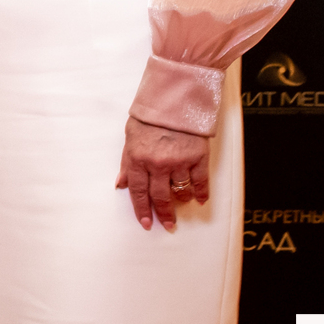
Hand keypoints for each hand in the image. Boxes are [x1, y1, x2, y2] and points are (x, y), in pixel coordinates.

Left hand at [115, 116, 210, 231]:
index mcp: (137, 158)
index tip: (145, 223)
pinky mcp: (197, 157)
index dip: (141, 210)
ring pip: (180, 191)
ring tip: (182, 206)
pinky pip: (200, 181)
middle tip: (167, 225)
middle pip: (160, 197)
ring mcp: (178, 161)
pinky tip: (200, 199)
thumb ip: (126, 162)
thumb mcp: (130, 136)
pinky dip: (201, 193)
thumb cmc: (150, 116)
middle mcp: (157, 164)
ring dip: (181, 202)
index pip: (138, 192)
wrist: (174, 99)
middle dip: (163, 214)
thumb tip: (121, 184)